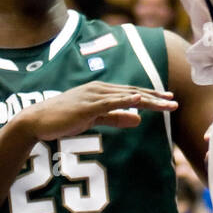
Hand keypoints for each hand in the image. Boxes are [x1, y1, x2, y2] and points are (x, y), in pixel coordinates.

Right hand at [24, 81, 176, 138]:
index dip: (151, 96)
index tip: (168, 99)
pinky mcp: (87, 106)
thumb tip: (138, 120)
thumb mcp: (94, 119)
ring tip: (166, 103)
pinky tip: (139, 100)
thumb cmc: (63, 119)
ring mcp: (93, 96)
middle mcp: (100, 90)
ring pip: (127, 97)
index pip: (132, 93)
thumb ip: (115, 118)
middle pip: (134, 93)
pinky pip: (110, 102)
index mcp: (102, 92)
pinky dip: (126, 100)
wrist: (37, 122)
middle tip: (175, 101)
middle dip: (156, 97)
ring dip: (148, 99)